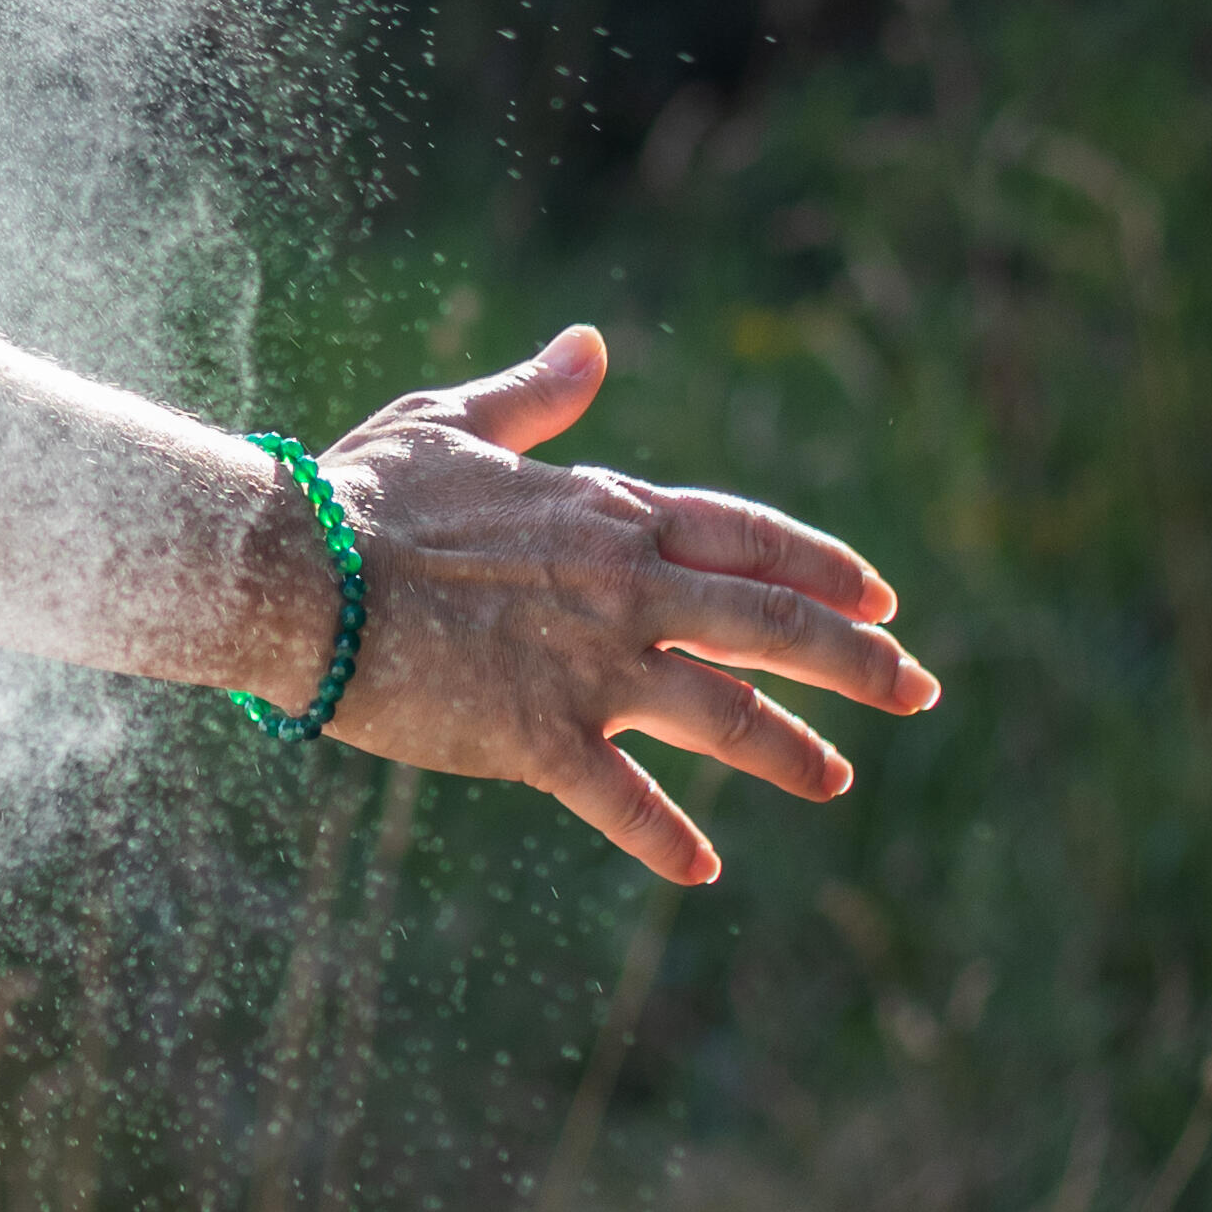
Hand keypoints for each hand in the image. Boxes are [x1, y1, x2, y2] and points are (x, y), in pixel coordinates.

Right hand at [297, 326, 939, 881]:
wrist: (292, 569)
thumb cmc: (362, 495)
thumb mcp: (454, 425)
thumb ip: (535, 394)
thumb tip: (592, 343)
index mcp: (609, 515)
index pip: (749, 538)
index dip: (824, 568)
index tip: (881, 597)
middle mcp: (624, 589)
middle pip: (773, 627)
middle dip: (858, 662)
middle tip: (919, 689)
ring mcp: (590, 667)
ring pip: (726, 716)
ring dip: (791, 752)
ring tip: (837, 779)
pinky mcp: (539, 737)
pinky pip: (624, 799)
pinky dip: (666, 837)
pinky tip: (701, 868)